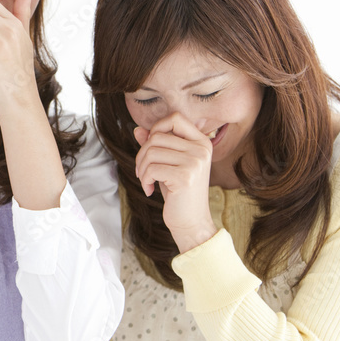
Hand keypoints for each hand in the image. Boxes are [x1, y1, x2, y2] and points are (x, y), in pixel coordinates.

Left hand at [134, 113, 216, 252]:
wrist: (192, 222)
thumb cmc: (179, 192)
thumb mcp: (168, 164)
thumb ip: (156, 145)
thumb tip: (137, 130)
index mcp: (202, 142)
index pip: (175, 118)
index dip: (157, 128)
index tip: (151, 147)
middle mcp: (202, 149)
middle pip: (157, 136)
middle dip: (142, 154)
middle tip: (142, 171)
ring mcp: (195, 162)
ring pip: (151, 151)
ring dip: (142, 168)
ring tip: (146, 180)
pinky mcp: (185, 176)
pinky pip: (152, 168)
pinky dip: (144, 179)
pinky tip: (150, 189)